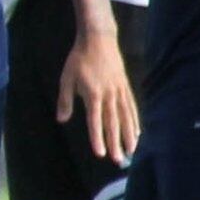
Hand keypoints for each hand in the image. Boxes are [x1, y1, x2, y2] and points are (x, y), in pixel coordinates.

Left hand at [59, 25, 137, 166]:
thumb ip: (65, 100)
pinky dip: (135, 120)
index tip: (100, 153)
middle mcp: (109, 95)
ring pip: (126, 117)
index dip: (98, 138)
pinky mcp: (125, 87)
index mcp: (93, 94)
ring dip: (129, 135)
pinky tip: (138, 131)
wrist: (98, 39)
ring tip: (132, 151)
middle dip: (116, 143)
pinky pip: (131, 107)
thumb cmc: (79, 59)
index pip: (95, 121)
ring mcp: (120, 91)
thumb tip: (61, 120)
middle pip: (113, 123)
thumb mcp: (66, 78)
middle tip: (119, 160)